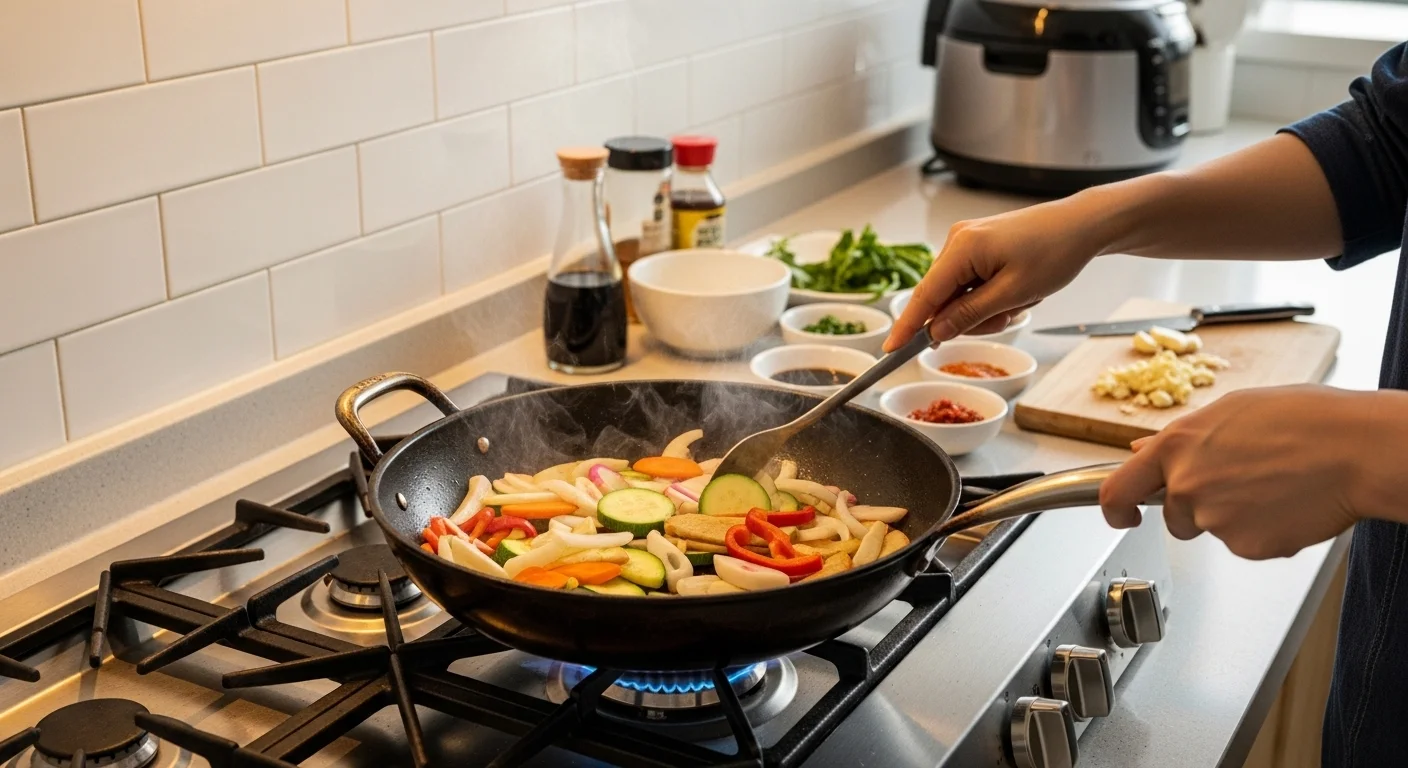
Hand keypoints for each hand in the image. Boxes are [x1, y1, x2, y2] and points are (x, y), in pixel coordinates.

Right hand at [883, 193, 1111, 350]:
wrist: (1083, 225)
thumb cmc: (1055, 251)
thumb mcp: (1013, 293)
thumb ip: (969, 314)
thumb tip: (935, 331)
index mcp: (962, 247)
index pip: (924, 295)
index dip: (907, 326)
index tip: (891, 350)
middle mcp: (957, 240)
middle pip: (943, 298)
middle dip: (972, 317)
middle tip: (1010, 314)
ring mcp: (967, 242)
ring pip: (959, 295)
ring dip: (987, 308)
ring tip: (1022, 298)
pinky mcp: (978, 246)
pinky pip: (971, 284)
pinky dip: (991, 296)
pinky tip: (1018, 289)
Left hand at [1099, 385, 1371, 559]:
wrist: (1355, 450)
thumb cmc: (1305, 421)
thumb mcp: (1231, 410)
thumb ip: (1183, 436)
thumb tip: (1143, 448)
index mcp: (1175, 445)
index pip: (1116, 488)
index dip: (1114, 508)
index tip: (1120, 515)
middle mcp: (1185, 485)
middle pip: (1172, 515)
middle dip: (1196, 508)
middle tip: (1242, 485)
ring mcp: (1213, 519)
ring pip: (1211, 528)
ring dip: (1233, 516)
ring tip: (1274, 484)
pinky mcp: (1244, 546)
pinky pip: (1244, 544)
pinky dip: (1263, 532)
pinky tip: (1287, 504)